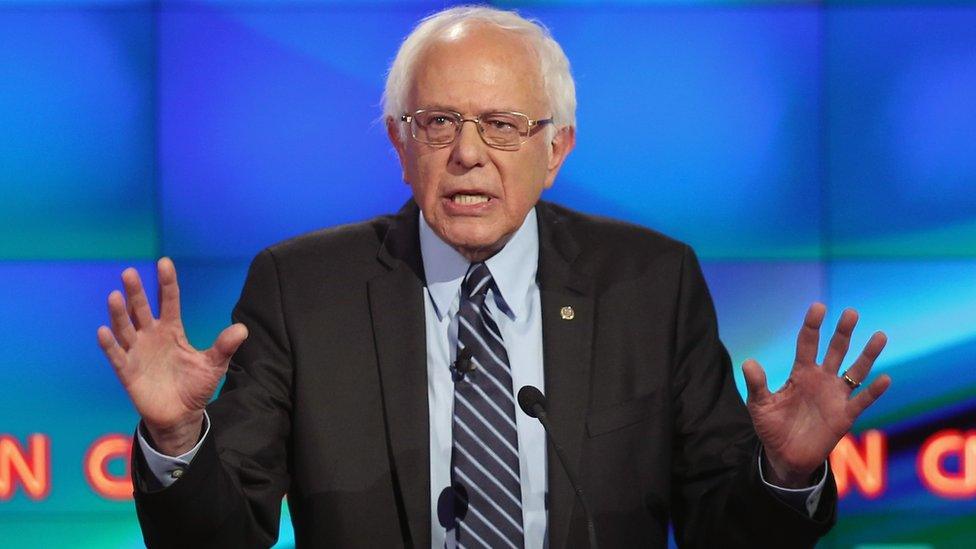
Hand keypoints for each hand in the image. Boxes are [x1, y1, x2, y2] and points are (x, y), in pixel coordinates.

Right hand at [96, 257, 247, 455]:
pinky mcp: (127, 371)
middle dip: (136, 292)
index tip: (164, 262)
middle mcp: (151, 336)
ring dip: (119, 313)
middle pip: (141, 309)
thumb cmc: (195, 386)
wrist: (181, 415)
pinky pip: (116, 356)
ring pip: (125, 328)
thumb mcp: (213, 365)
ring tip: (115, 296)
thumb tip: (243, 329)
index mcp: (172, 330)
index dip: (166, 283)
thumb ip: (224, 346)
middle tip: (130, 272)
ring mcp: (137, 352)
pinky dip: (110, 344)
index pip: (169, 301)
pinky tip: (105, 331)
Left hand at [742, 303, 890, 486]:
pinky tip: (885, 378)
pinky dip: (874, 391)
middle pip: (835, 350)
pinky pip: (862, 401)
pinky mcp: (845, 416)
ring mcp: (835, 396)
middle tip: (851, 312)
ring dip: (867, 355)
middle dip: (842, 332)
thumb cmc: (772, 427)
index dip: (812, 326)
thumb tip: (749, 362)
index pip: (807, 343)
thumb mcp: (759, 405)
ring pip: (855, 371)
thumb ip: (757, 385)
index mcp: (800, 373)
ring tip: (879, 335)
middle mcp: (821, 379)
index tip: (818, 307)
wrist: (785, 456)